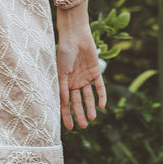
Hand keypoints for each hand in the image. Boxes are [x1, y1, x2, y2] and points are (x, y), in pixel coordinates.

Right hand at [56, 7, 106, 130]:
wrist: (75, 36)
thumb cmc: (64, 53)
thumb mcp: (60, 73)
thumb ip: (62, 89)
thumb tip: (62, 106)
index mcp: (63, 83)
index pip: (65, 103)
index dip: (67, 115)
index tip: (70, 128)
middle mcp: (74, 82)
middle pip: (78, 102)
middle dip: (80, 114)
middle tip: (84, 125)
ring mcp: (85, 77)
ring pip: (89, 96)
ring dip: (90, 107)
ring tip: (92, 118)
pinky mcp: (96, 71)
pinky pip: (99, 86)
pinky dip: (101, 95)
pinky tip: (102, 105)